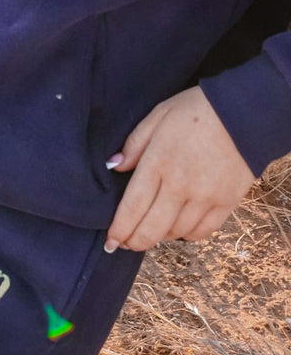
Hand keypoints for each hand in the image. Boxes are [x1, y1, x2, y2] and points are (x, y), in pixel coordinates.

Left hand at [105, 85, 254, 252]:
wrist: (243, 112)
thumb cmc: (196, 110)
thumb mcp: (158, 116)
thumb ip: (134, 143)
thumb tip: (114, 166)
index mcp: (158, 162)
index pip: (133, 206)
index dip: (120, 229)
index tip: (110, 242)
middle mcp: (180, 185)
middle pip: (152, 227)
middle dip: (135, 241)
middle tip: (126, 244)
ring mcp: (205, 197)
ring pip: (176, 232)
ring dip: (160, 237)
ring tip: (151, 232)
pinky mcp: (227, 203)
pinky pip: (203, 231)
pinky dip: (188, 235)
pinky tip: (179, 229)